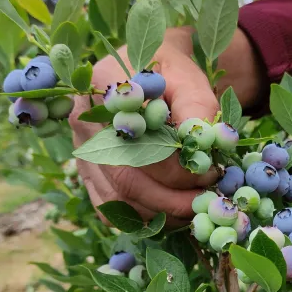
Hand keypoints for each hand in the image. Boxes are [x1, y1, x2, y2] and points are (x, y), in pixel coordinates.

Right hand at [69, 27, 264, 222]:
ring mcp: (83, 150)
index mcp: (105, 88)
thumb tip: (201, 144)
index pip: (138, 139)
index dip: (175, 164)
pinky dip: (142, 217)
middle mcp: (84, 121)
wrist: (151, 74)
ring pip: (117, 197)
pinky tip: (171, 212)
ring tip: (194, 206)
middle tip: (207, 198)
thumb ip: (197, 108)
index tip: (209, 169)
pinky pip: (108, 208)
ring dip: (160, 211)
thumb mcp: (190, 80)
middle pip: (124, 175)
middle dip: (171, 196)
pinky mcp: (88, 172)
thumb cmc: (172, 76)